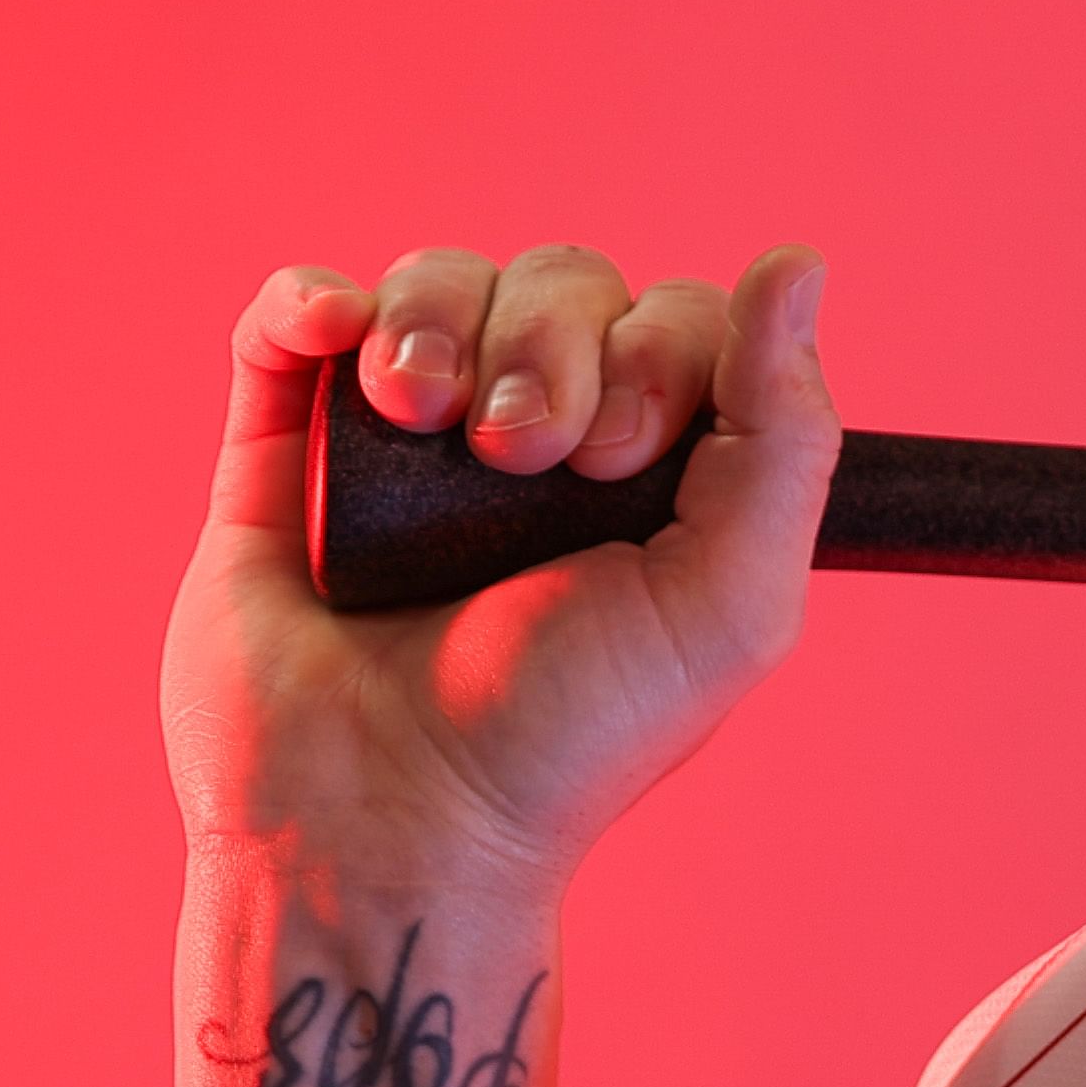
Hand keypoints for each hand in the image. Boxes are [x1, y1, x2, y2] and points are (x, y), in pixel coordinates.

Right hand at [164, 244, 841, 899]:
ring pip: (439, 282)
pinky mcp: (289, 449)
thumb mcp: (729, 602)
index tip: (619, 463)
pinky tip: (342, 341)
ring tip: (424, 422)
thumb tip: (796, 264)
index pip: (675, 319)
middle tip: (521, 462)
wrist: (392, 822)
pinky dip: (317, 299)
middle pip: (562, 282)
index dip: (654, 353)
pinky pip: (299, 313)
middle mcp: (537, 436)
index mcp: (653, 471)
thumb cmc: (567, 738)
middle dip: (550, 347)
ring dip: (439, 324)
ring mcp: (409, 438)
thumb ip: (784, 436)